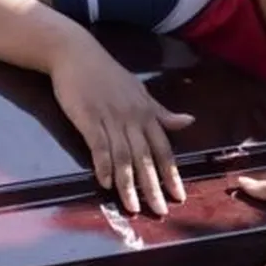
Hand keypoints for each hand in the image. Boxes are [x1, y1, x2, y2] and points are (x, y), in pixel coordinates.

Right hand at [49, 38, 194, 214]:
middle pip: (146, 158)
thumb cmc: (108, 75)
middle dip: (154, 186)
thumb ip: (161, 112)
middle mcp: (132, 118)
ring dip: (128, 184)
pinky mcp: (88, 118)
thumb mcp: (140, 92)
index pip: (164, 149)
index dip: (171, 174)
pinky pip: (98, 145)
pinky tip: (105, 183)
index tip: (179, 196)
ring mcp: (110, 118)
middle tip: (161, 211)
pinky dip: (103, 164)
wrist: (76, 54)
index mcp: (147, 113)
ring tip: (133, 207)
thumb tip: (189, 121)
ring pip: (124, 157)